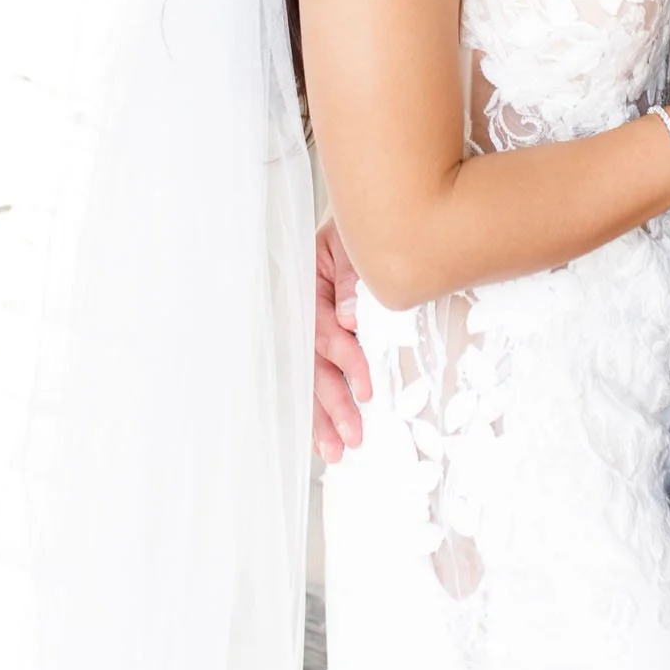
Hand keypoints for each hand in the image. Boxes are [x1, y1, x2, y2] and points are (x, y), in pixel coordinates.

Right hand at [313, 212, 370, 462]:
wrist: (361, 219)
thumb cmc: (358, 232)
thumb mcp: (353, 245)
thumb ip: (351, 279)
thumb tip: (348, 317)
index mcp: (307, 286)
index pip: (322, 331)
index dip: (345, 361)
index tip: (366, 389)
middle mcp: (302, 311)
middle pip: (313, 364)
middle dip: (332, 404)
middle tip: (352, 437)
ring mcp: (307, 327)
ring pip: (311, 377)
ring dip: (322, 415)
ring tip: (336, 450)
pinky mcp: (318, 338)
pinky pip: (314, 375)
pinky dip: (318, 406)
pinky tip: (324, 436)